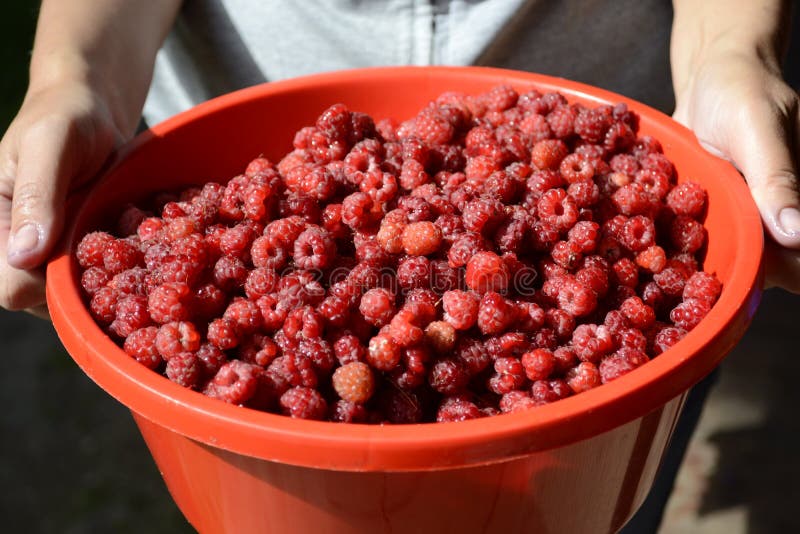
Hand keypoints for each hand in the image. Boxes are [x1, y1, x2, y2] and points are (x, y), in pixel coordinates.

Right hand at [0, 80, 121, 316]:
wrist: (93, 112)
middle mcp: (18, 251)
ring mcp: (51, 257)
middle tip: (124, 257)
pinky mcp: (80, 256)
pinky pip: (100, 285)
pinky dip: (123, 277)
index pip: (11, 289)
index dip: (46, 285)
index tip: (87, 255)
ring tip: (134, 250)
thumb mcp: (51, 142)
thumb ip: (38, 193)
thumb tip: (23, 255)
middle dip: (85, 290)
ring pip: (76, 299)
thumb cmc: (66, 117)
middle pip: (46, 304)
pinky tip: (143, 255)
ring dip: (108, 286)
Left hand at [673, 51, 799, 292]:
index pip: (796, 261)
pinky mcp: (702, 216)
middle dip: (725, 286)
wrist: (711, 74)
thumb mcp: (759, 128)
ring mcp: (735, 220)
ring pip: (719, 262)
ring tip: (649, 286)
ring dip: (688, 276)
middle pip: (757, 271)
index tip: (738, 284)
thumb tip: (795, 235)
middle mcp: (769, 221)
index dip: (779, 275)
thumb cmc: (745, 90)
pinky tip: (633, 261)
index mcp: (796, 207)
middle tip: (676, 296)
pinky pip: (686, 242)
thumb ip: (776, 177)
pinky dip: (664, 250)